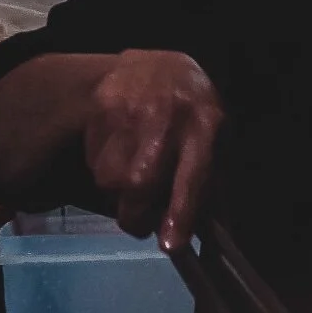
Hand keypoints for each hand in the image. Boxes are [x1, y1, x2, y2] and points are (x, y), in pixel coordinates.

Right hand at [80, 50, 221, 249]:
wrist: (158, 67)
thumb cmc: (195, 115)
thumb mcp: (217, 143)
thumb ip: (213, 189)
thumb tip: (211, 240)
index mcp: (205, 127)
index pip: (192, 176)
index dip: (181, 213)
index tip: (170, 245)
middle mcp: (167, 117)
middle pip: (139, 184)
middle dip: (136, 215)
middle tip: (141, 221)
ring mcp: (130, 110)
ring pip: (110, 179)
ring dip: (117, 192)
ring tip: (133, 174)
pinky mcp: (102, 106)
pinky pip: (94, 160)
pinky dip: (104, 169)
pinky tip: (120, 151)